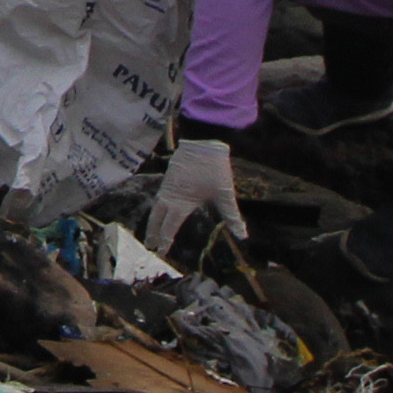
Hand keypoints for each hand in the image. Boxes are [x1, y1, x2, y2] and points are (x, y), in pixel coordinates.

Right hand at [143, 139, 247, 261]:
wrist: (203, 140)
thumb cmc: (214, 168)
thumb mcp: (225, 194)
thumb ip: (232, 216)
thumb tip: (242, 235)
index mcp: (181, 203)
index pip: (169, 227)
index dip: (165, 241)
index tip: (162, 252)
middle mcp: (170, 196)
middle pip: (156, 218)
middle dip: (152, 233)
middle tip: (150, 246)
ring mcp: (167, 185)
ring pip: (155, 207)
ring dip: (153, 221)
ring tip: (151, 231)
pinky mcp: (169, 177)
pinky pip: (159, 197)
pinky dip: (157, 207)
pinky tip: (161, 208)